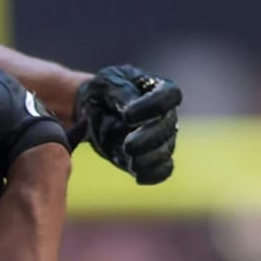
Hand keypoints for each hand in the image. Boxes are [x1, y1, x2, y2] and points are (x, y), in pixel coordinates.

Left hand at [70, 64, 180, 185]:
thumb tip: (129, 107)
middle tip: (128, 146)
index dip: (153, 106)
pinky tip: (138, 177)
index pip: (169, 95)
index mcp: (158, 89)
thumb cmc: (101, 91)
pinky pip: (161, 170)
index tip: (128, 116)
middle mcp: (165, 114)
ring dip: (150, 160)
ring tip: (132, 164)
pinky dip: (153, 175)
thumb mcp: (105, 83)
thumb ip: (120, 92)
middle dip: (150, 138)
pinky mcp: (149, 157)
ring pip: (165, 151)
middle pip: (168, 127)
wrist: (90, 110)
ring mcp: (160, 137)